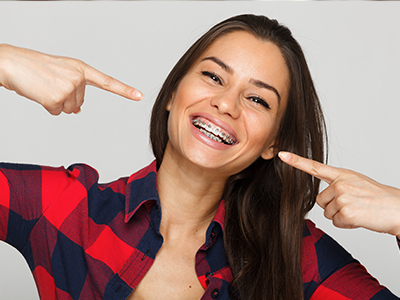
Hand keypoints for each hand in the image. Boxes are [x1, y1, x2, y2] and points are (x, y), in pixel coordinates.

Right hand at [0, 44, 141, 114]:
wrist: (11, 62)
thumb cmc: (35, 67)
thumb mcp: (60, 74)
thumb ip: (75, 89)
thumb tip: (77, 111)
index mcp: (81, 68)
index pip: (107, 82)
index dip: (124, 90)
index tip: (139, 96)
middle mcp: (78, 77)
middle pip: (80, 103)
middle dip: (64, 98)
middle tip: (50, 84)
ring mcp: (68, 87)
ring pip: (69, 109)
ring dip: (55, 103)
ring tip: (44, 87)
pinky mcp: (57, 98)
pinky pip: (56, 112)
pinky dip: (47, 107)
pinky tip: (39, 92)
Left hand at [279, 151, 399, 238]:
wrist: (398, 209)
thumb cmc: (377, 197)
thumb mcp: (356, 183)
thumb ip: (338, 185)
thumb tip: (323, 198)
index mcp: (342, 174)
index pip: (315, 167)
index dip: (296, 161)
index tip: (282, 154)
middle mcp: (340, 183)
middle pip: (320, 200)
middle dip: (333, 207)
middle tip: (353, 205)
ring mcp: (342, 197)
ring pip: (327, 213)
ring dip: (341, 216)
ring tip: (358, 210)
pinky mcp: (345, 212)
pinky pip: (336, 222)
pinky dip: (347, 224)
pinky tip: (359, 218)